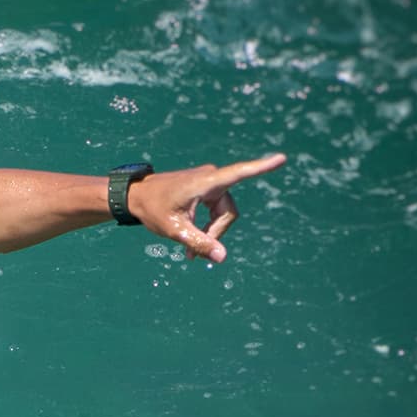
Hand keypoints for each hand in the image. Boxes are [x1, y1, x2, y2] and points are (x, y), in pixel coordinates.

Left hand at [130, 153, 286, 263]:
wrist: (135, 196)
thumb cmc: (152, 209)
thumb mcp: (174, 230)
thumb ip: (199, 243)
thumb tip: (222, 257)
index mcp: (205, 182)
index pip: (239, 173)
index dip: (261, 168)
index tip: (281, 159)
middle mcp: (211, 178)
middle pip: (228, 212)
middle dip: (214, 233)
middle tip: (191, 254)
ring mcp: (209, 182)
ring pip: (223, 214)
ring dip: (209, 232)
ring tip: (188, 251)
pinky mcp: (206, 188)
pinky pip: (216, 210)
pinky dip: (206, 226)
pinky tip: (191, 241)